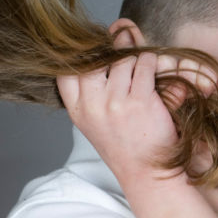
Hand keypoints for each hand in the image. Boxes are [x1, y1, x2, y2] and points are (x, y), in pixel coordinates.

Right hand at [57, 52, 216, 183]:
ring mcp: (115, 103)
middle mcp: (92, 106)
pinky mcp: (141, 101)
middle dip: (110, 48)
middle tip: (121, 44)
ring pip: (122, 59)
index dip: (78, 56)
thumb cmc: (123, 144)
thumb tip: (96, 49)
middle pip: (95, 59)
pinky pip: (145, 64)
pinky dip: (151, 61)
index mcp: (77, 111)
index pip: (64, 72)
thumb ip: (89, 91)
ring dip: (134, 57)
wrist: (147, 172)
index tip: (92, 51)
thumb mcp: (93, 122)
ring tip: (140, 66)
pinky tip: (152, 69)